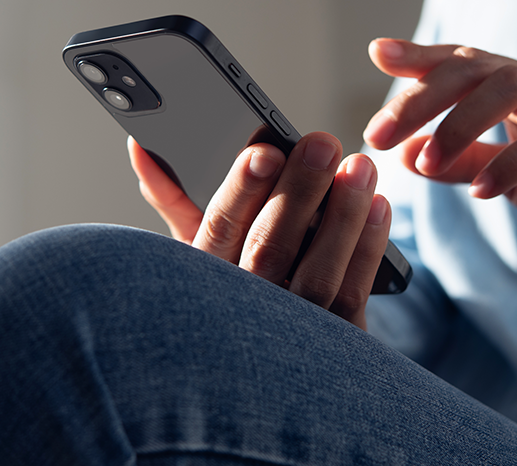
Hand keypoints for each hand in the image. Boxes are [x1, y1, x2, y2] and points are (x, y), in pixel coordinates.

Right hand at [129, 133, 390, 328]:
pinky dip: (367, 248)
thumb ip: (173, 198)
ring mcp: (291, 336)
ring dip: (342, 215)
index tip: (264, 151)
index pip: (217, 231)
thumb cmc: (231, 290)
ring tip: (359, 166)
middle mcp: (242, 310)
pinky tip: (376, 206)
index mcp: (201, 280)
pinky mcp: (336, 345)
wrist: (270, 372)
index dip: (240, 191)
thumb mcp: (197, 251)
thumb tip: (140, 146)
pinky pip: (351, 294)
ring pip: (316, 275)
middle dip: (298, 192)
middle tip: (322, 144)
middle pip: (269, 249)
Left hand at [363, 39, 516, 247]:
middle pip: (476, 67)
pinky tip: (482, 192)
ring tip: (427, 165)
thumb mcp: (509, 176)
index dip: (422, 53)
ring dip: (458, 125)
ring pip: (511, 87)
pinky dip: (510, 162)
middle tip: (378, 136)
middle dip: (421, 98)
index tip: (376, 52)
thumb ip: (461, 163)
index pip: (465, 60)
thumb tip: (403, 154)